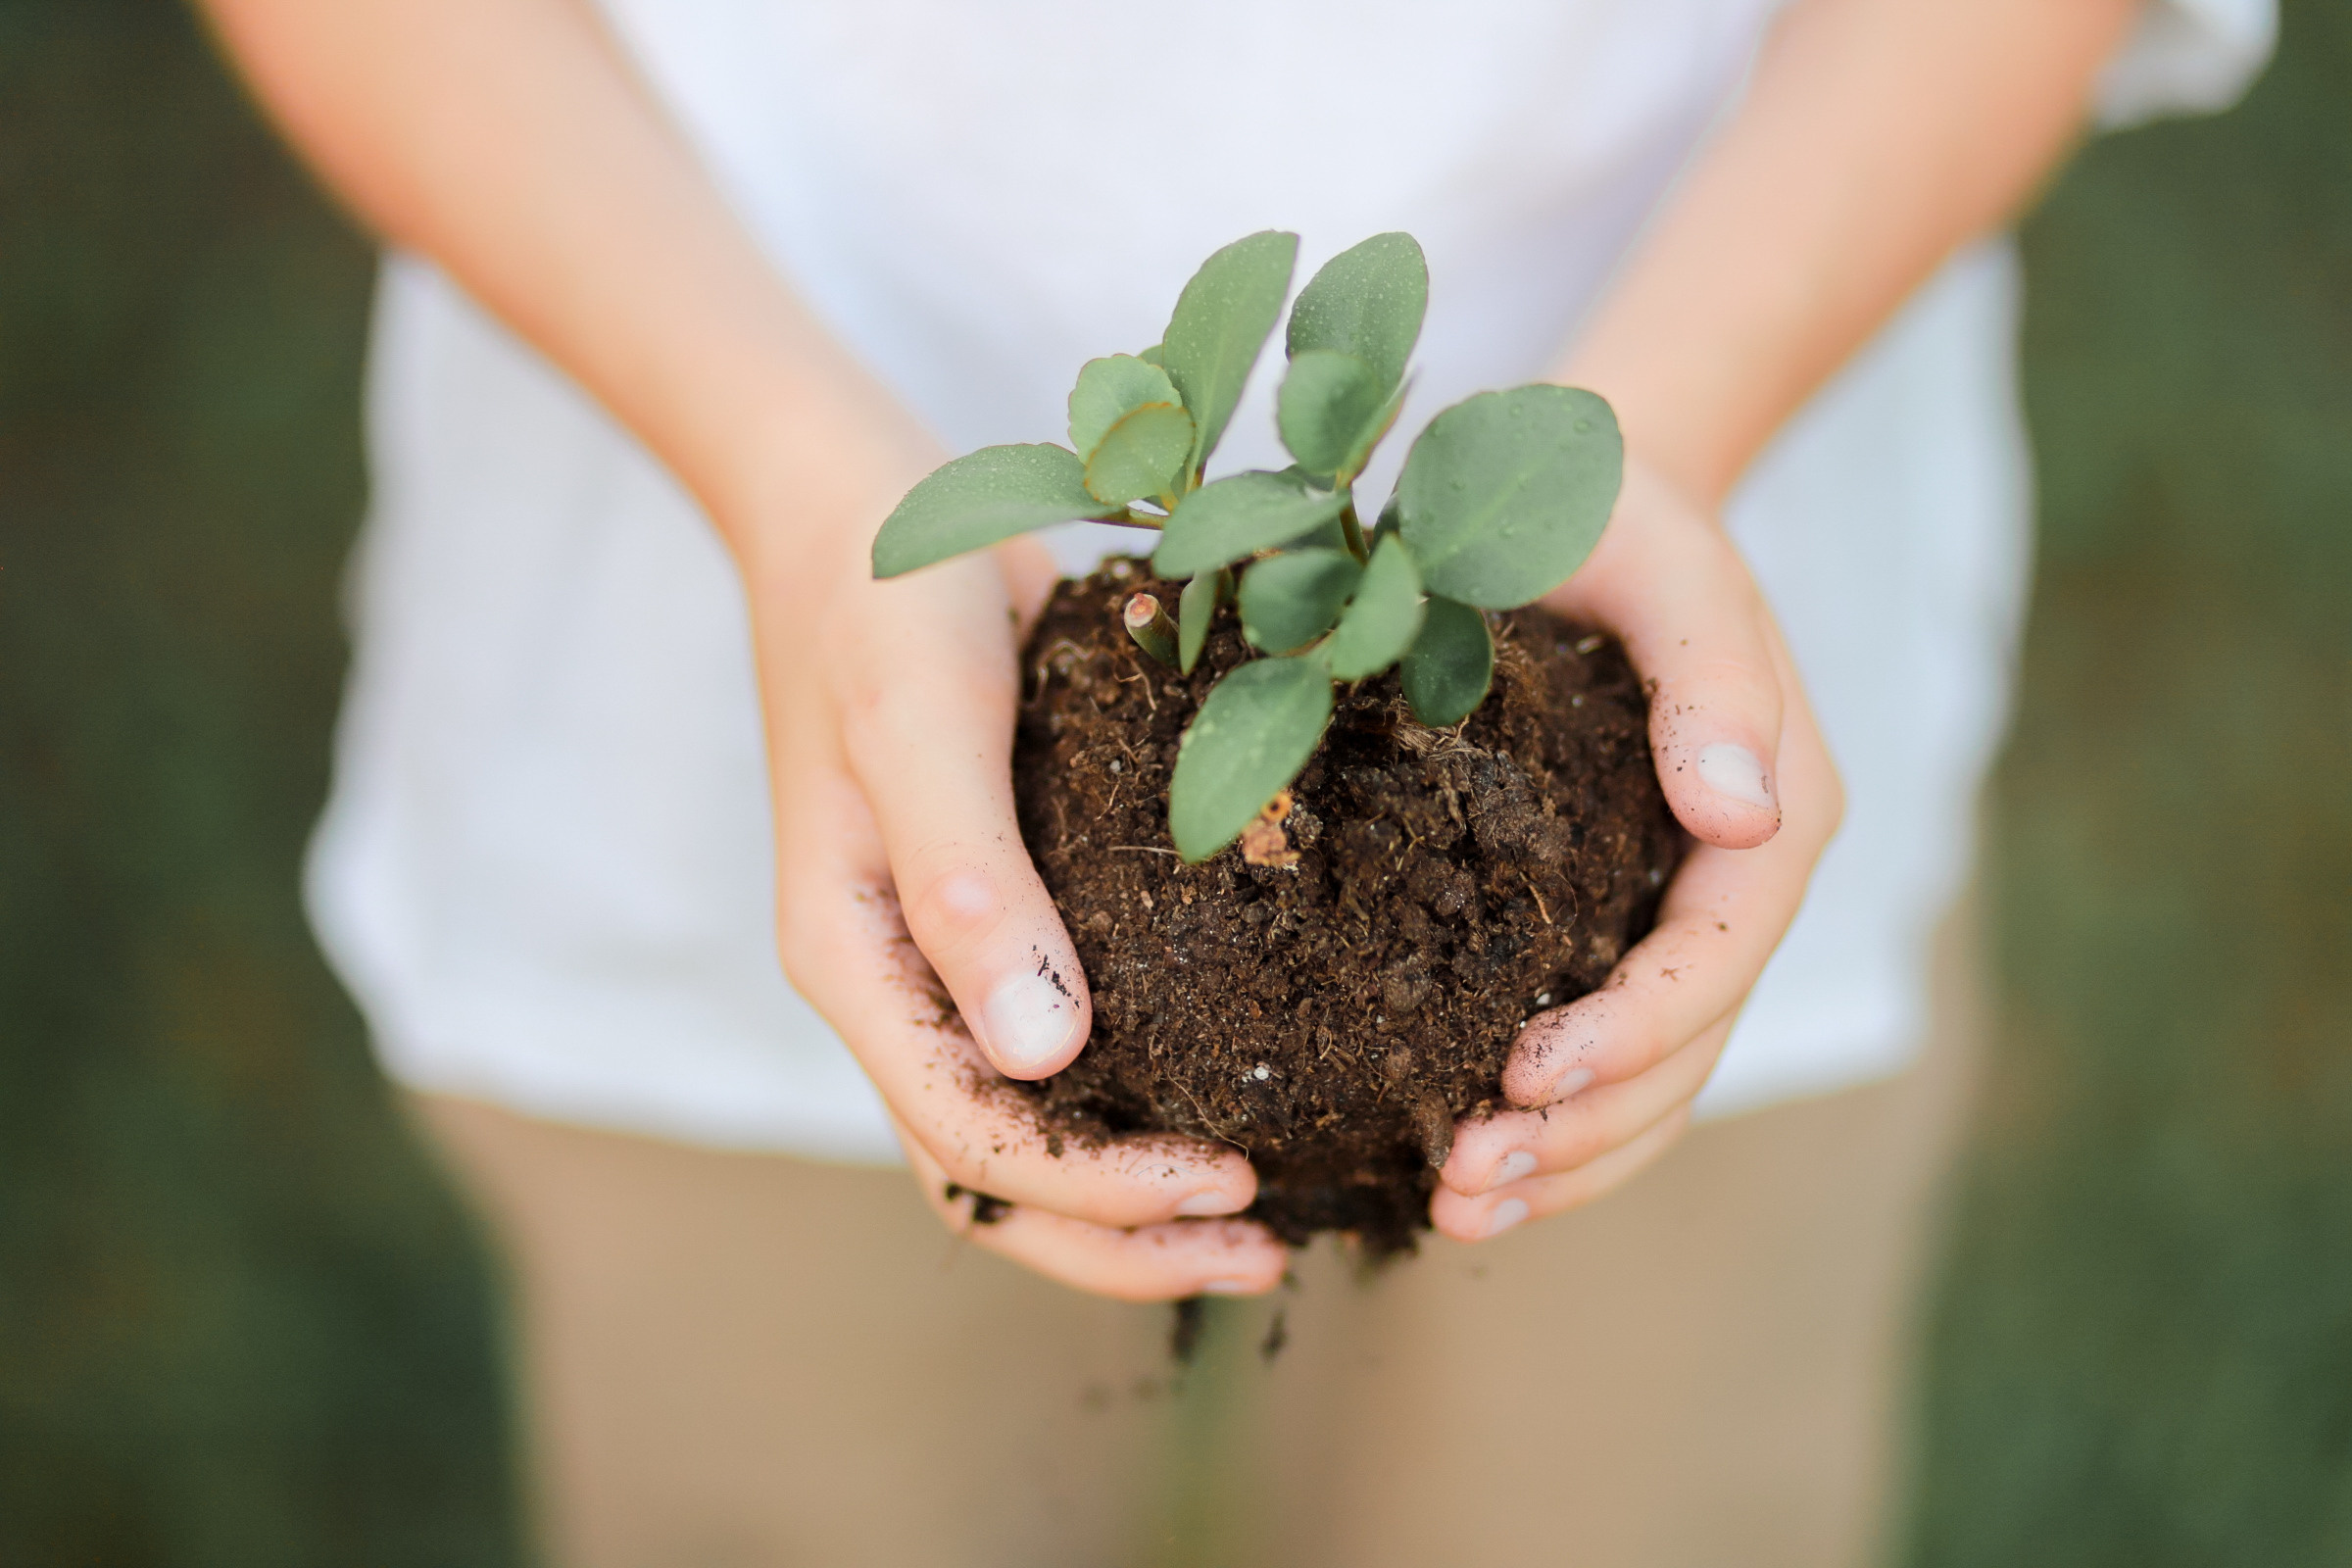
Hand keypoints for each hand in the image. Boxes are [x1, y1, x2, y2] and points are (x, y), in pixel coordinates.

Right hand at [745, 463, 1287, 1300]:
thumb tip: (1047, 1057)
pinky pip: (1073, 1040)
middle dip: (1124, 1235)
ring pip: (1032, 1129)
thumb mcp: (923, 729)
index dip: (1097, 1189)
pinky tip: (1246, 1092)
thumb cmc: (886, 607)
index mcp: (856, 961)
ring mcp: (952, 957)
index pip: (972, 1137)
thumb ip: (973, 885)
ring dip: (1135, 1193)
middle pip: (1000, 1173)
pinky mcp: (1013, 913)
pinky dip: (1146, 1093)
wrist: (865, 512)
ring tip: (1266, 1212)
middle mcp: (900, 984)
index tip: (1231, 1181)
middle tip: (1270, 1243)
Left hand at [1429, 457, 1842, 1239]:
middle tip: (1466, 1183)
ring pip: (1655, 1074)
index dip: (1634, 1030)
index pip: (1720, 948)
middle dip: (1587, 1130)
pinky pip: (1605, 1047)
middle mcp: (1742, 869)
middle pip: (1691, 1041)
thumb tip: (1744, 817)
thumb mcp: (1661, 556)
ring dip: (1568, 1159)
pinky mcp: (1613, 917)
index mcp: (1777, 796)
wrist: (1582, 488)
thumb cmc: (1610, 505)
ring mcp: (1680, 904)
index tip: (1524, 1078)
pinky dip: (1551, 1124)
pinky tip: (1462, 1174)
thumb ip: (1710, 676)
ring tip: (1456, 1210)